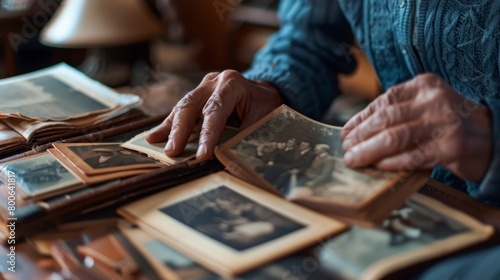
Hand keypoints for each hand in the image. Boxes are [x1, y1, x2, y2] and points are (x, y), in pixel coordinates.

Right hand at [146, 70, 281, 159]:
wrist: (265, 90)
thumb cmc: (265, 105)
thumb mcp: (264, 118)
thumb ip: (246, 134)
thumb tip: (231, 158)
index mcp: (232, 83)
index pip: (215, 110)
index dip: (208, 134)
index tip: (202, 155)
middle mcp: (214, 82)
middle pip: (191, 105)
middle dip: (180, 130)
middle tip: (172, 151)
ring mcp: (203, 87)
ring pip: (182, 107)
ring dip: (170, 128)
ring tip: (156, 144)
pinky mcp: (197, 95)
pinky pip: (181, 110)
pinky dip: (169, 125)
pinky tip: (154, 136)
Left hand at [340, 74, 491, 181]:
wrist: (493, 137)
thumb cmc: (450, 123)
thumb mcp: (426, 106)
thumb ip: (399, 112)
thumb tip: (357, 129)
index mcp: (425, 85)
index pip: (384, 101)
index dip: (360, 118)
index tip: (345, 132)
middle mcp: (435, 100)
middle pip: (386, 118)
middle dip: (360, 136)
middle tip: (345, 149)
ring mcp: (444, 123)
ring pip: (395, 137)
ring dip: (369, 151)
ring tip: (354, 159)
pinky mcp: (451, 148)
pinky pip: (412, 155)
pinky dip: (391, 162)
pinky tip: (378, 165)